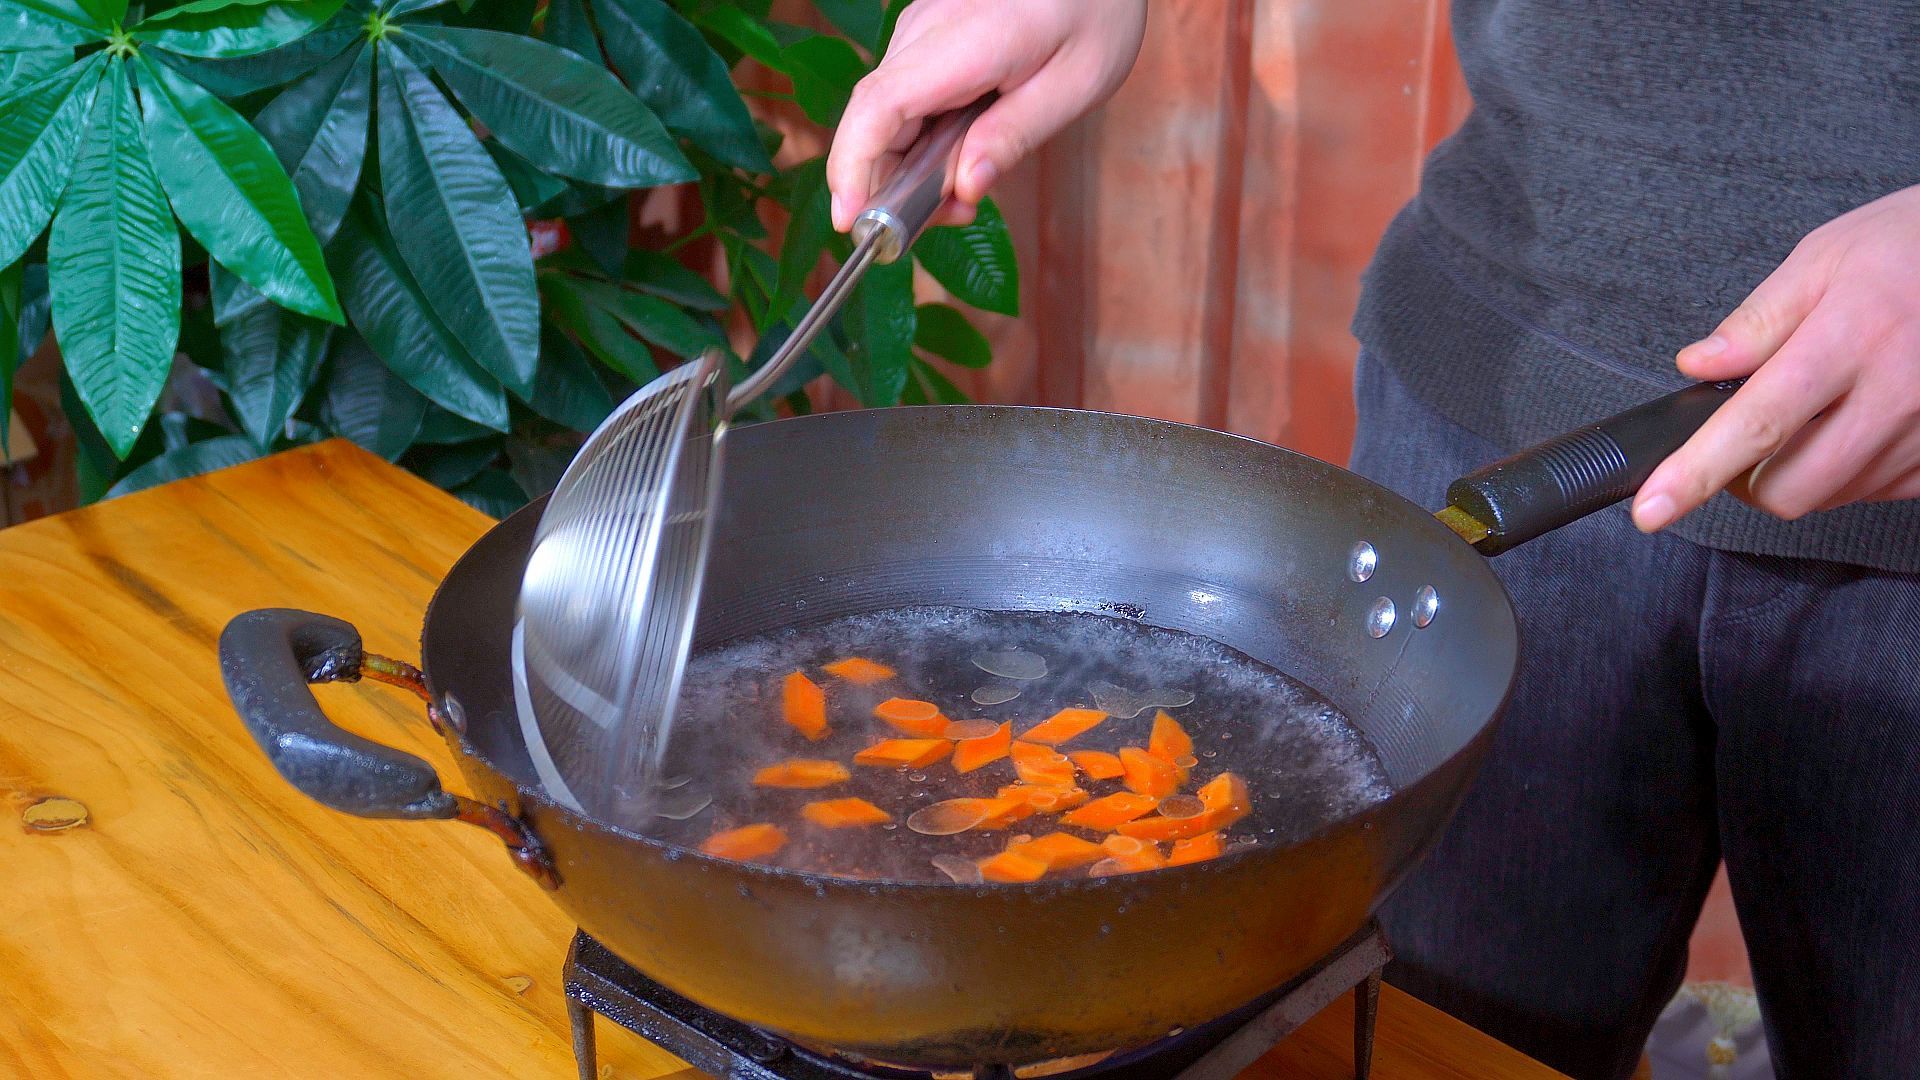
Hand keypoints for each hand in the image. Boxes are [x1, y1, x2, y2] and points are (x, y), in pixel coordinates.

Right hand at [826, 0, 1146, 230]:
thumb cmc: (1094, 11)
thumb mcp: (1075, 83)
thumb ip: (1015, 135)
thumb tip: (965, 187)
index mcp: (962, 44)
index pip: (877, 108)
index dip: (852, 168)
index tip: (852, 222)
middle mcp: (923, 32)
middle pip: (872, 122)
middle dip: (891, 186)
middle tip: (950, 217)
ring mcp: (919, 32)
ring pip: (885, 116)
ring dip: (910, 168)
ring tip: (965, 193)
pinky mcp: (926, 40)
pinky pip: (906, 101)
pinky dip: (921, 141)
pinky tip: (963, 156)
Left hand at [1633, 184, 1919, 531]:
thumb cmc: (1910, 249)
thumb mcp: (1826, 259)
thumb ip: (1757, 320)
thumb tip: (1696, 365)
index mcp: (1850, 341)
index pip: (1757, 423)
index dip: (1696, 473)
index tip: (1652, 507)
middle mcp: (1893, 396)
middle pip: (1788, 486)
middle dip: (1745, 476)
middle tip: (1744, 433)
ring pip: (1828, 496)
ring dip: (1798, 469)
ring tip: (1817, 409)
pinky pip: (1874, 491)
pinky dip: (1846, 469)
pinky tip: (1857, 420)